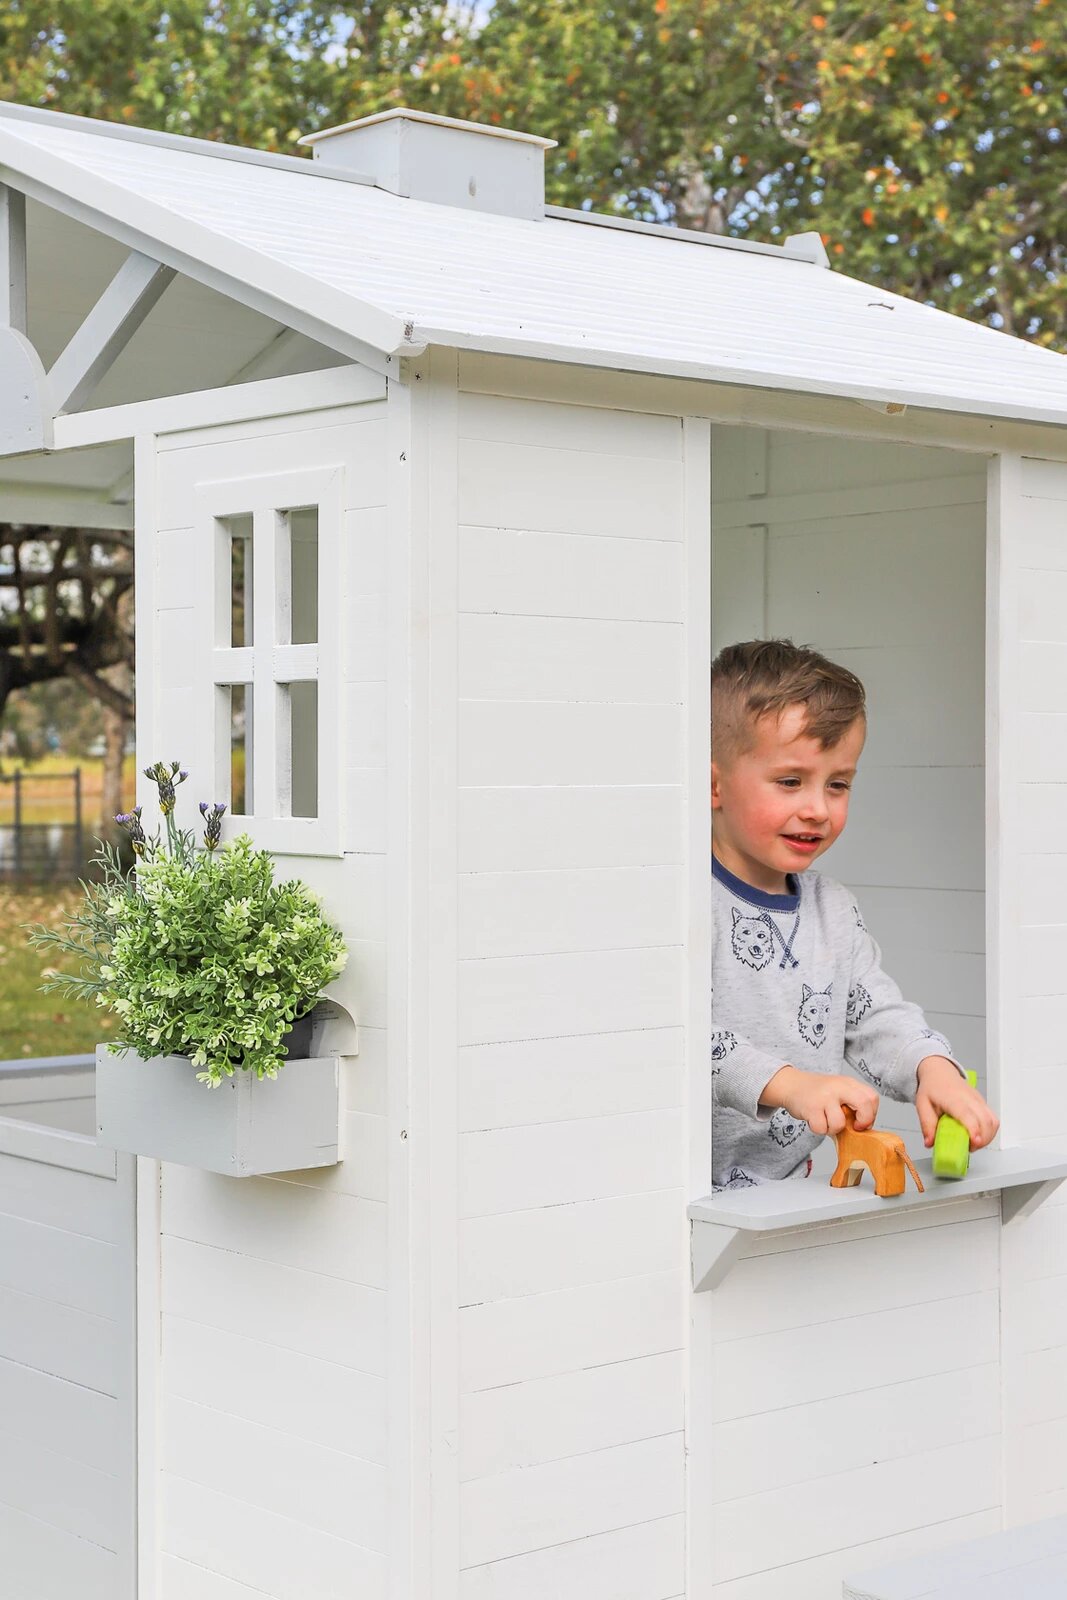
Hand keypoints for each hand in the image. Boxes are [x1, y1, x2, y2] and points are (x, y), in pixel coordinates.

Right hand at [760, 1066, 878, 1136]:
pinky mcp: (811, 1107)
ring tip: (826, 1121)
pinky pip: (822, 1128)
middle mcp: (838, 1087)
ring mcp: (824, 1096)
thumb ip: (852, 1104)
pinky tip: (815, 1120)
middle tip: (854, 1127)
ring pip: (839, 1123)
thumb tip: (864, 1127)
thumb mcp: (838, 1091)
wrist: (791, 1085)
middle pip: (864, 1103)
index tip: (861, 1121)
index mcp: (848, 1083)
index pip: (872, 1097)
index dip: (871, 1114)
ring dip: (833, 1129)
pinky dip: (819, 1129)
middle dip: (863, 1121)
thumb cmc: (817, 1093)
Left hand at [915, 1056, 998, 1149]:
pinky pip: (993, 1119)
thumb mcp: (922, 1105)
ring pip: (992, 1120)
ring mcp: (978, 1100)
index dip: (974, 1130)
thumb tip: (930, 1143)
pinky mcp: (983, 1103)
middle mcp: (969, 1098)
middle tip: (968, 1148)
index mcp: (953, 1098)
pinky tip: (980, 1136)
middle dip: (981, 1139)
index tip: (974, 1143)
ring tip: (973, 1143)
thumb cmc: (932, 1087)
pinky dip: (990, 1131)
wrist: (940, 1072)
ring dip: (987, 1137)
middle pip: (985, 1120)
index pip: (968, 1115)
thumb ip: (927, 1125)